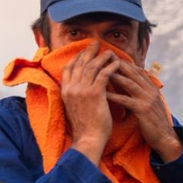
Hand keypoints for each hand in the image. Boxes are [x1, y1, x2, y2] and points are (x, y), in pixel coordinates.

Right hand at [61, 40, 119, 164]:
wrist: (88, 139)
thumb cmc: (86, 127)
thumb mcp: (75, 107)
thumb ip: (77, 95)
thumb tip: (83, 88)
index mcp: (65, 91)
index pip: (69, 68)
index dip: (77, 58)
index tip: (84, 51)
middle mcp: (71, 88)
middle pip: (79, 64)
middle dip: (88, 52)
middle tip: (96, 43)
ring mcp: (81, 90)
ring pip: (91, 67)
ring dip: (101, 57)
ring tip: (110, 51)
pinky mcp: (94, 94)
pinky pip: (103, 75)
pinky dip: (110, 67)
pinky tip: (116, 63)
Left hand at [106, 60, 182, 161]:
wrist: (165, 138)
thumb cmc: (154, 122)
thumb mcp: (150, 104)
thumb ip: (142, 94)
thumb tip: (131, 85)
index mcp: (152, 89)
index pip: (137, 71)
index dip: (124, 63)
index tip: (110, 57)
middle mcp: (151, 91)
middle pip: (132, 73)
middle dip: (117, 64)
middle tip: (103, 57)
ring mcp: (148, 100)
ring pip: (129, 83)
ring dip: (114, 75)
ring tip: (100, 70)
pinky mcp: (143, 110)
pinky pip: (125, 100)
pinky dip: (114, 95)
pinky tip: (102, 93)